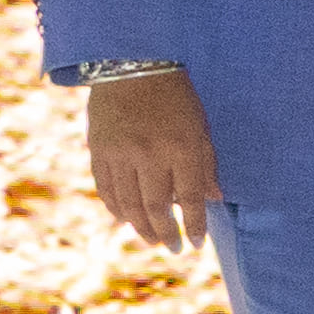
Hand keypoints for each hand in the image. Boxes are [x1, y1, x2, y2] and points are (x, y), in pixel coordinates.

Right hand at [84, 71, 221, 250]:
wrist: (133, 65)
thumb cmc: (175, 97)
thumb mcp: (201, 128)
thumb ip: (207, 165)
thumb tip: (215, 200)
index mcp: (181, 148)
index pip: (189, 199)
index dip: (194, 226)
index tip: (196, 244)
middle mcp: (150, 153)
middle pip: (156, 207)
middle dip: (166, 233)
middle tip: (173, 249)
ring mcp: (120, 152)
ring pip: (128, 202)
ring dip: (140, 227)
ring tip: (151, 240)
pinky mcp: (99, 148)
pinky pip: (106, 187)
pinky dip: (115, 207)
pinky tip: (124, 218)